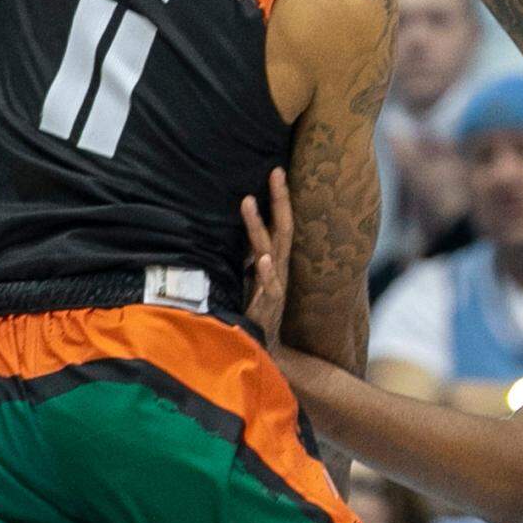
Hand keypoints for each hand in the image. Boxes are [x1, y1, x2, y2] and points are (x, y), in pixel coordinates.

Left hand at [241, 167, 293, 349]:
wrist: (264, 351)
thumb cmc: (255, 310)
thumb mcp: (251, 277)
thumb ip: (247, 255)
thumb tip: (240, 228)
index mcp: (275, 260)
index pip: (280, 223)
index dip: (279, 198)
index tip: (276, 171)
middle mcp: (278, 269)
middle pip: (282, 228)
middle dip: (279, 200)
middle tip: (275, 172)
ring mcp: (274, 287)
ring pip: (270, 250)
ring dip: (258, 226)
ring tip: (248, 202)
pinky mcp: (267, 307)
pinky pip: (269, 287)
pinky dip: (266, 272)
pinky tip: (262, 258)